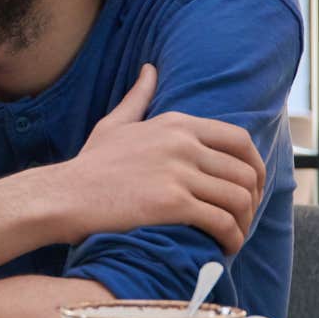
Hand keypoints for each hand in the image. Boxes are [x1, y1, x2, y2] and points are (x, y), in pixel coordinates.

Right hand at [52, 64, 266, 255]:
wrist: (64, 196)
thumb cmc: (89, 166)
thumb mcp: (115, 124)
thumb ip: (138, 97)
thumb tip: (149, 69)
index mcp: (176, 124)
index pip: (239, 140)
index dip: (255, 167)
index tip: (252, 187)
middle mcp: (182, 144)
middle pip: (244, 173)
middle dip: (252, 200)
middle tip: (243, 218)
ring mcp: (178, 173)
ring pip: (238, 199)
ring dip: (244, 223)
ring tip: (234, 237)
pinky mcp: (173, 204)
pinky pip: (221, 222)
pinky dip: (231, 238)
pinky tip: (224, 248)